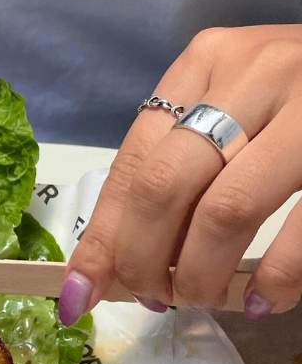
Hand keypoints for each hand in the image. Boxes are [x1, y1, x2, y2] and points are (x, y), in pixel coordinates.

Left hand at [61, 25, 301, 322]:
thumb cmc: (300, 96)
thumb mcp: (229, 107)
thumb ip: (174, 165)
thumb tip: (108, 261)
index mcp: (206, 62)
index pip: (133, 162)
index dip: (103, 235)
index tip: (82, 290)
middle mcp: (255, 74)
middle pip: (166, 187)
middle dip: (144, 259)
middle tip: (152, 295)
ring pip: (227, 211)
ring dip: (202, 274)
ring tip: (203, 298)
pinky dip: (274, 278)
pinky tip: (262, 301)